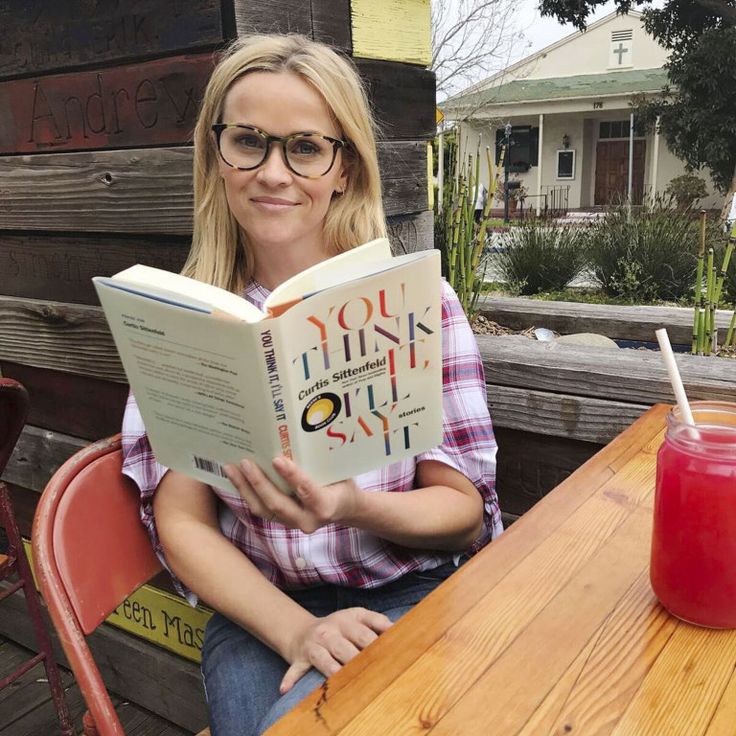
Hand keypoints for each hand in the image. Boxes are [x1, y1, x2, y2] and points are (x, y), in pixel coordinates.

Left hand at [223, 456, 359, 532]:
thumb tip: (297, 436)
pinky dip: (246, 493)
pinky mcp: (281, 522)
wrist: (344, 508)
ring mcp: (292, 524)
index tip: (276, 460)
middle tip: (246, 462)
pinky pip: (261, 509)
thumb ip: (319, 462)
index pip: (307, 491)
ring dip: (246, 488)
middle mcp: (307, 520)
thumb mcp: (338, 471)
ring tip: (231, 469)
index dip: (292, 477)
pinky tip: (236, 478)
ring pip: (264, 509)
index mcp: (325, 506)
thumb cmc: (341, 483)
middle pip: (278, 504)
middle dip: (259, 483)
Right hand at [281, 607, 392, 692]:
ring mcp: (313, 645)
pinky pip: (294, 670)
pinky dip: (290, 679)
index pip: (363, 632)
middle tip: (372, 674)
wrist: (302, 630)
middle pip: (345, 648)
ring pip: (323, 660)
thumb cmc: (338, 627)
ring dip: (332, 671)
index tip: (388, 656)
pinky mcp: (299, 659)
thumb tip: (397, 629)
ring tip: (343, 680)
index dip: (375, 645)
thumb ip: (377, 621)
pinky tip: (286, 689)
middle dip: (357, 661)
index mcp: (345, 620)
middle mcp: (328, 631)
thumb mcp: (356, 616)